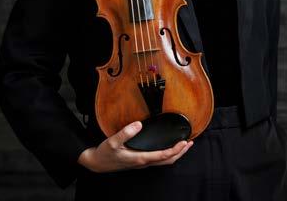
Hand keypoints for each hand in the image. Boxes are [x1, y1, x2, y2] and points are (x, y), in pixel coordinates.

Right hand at [77, 121, 193, 172]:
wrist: (97, 163)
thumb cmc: (105, 154)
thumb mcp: (113, 142)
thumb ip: (125, 132)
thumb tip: (138, 124)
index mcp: (140, 158)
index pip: (163, 156)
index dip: (175, 150)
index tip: (184, 143)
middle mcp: (143, 162)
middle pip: (167, 161)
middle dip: (180, 153)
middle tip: (190, 144)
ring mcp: (142, 162)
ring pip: (164, 162)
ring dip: (175, 154)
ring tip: (183, 146)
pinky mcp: (139, 160)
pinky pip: (158, 160)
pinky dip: (167, 154)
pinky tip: (167, 148)